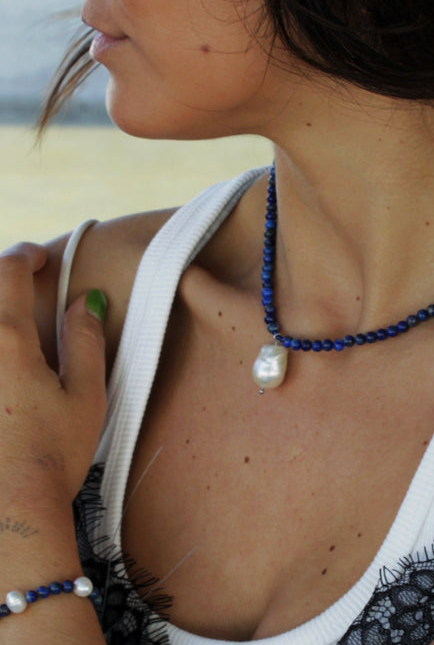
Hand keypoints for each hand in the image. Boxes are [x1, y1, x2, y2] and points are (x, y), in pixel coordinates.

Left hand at [0, 243, 106, 512]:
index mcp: (7, 340)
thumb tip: (85, 302)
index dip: (26, 255)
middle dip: (1, 280)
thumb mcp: (85, 397)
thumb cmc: (50, 458)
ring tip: (10, 329)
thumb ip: (86, 340)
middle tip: (21, 286)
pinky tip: (6, 373)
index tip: (41, 258)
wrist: (6, 518)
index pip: (8, 271)